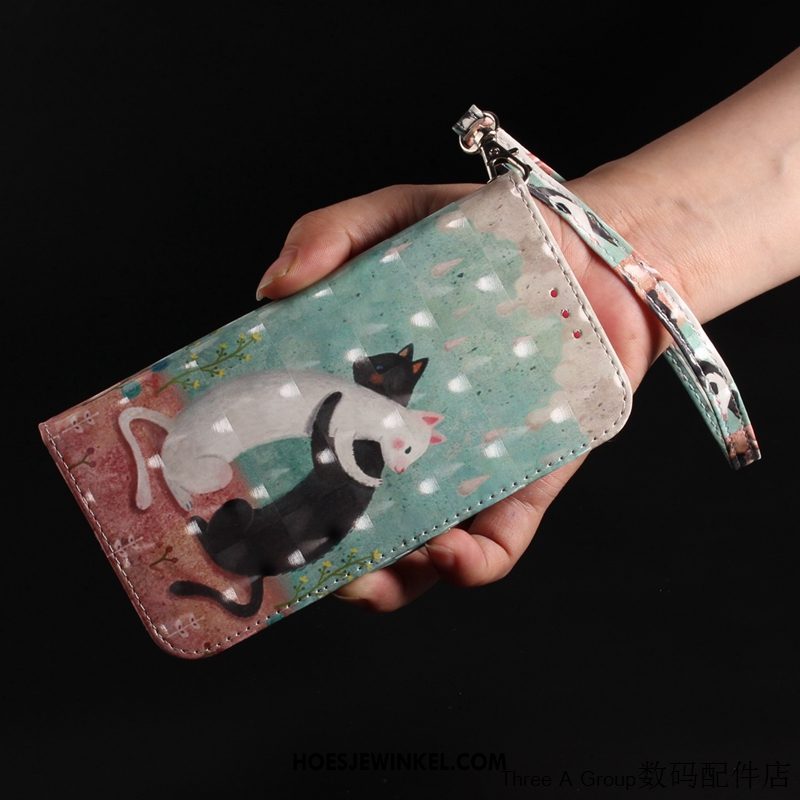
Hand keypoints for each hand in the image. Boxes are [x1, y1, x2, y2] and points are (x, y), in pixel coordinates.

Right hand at [256, 179, 669, 609]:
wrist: (596, 256)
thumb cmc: (490, 238)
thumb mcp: (400, 216)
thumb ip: (332, 234)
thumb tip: (270, 289)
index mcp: (363, 393)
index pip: (302, 448)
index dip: (266, 483)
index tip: (238, 501)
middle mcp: (405, 444)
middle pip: (351, 518)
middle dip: (321, 557)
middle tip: (301, 561)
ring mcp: (465, 473)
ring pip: (417, 554)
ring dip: (390, 581)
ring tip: (374, 578)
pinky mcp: (524, 488)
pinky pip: (495, 547)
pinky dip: (469, 566)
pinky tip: (449, 554)